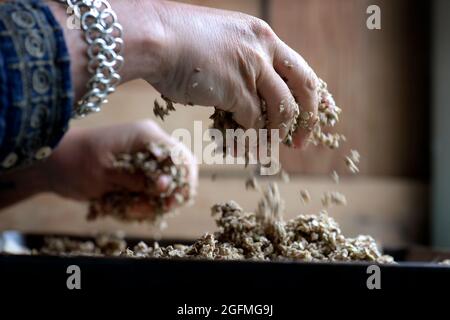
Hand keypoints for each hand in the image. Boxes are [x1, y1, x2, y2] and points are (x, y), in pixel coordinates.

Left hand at [42, 120, 197, 209]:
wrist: (52, 163)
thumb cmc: (75, 162)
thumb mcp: (105, 173)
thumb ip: (138, 179)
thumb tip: (166, 185)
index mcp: (146, 136)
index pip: (180, 156)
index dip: (183, 180)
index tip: (171, 201)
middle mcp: (149, 145)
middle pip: (178, 172)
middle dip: (169, 195)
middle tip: (155, 210)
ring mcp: (144, 158)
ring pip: (165, 185)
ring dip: (152, 202)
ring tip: (130, 209)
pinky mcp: (137, 171)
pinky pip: (151, 191)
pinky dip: (142, 203)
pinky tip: (125, 206)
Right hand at [145, 0, 319, 146]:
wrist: (154, 37)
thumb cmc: (177, 41)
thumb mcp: (222, 43)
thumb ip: (241, 65)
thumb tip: (249, 98)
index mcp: (261, 35)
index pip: (299, 68)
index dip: (310, 95)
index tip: (313, 114)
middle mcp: (263, 48)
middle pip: (305, 87)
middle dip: (308, 119)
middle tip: (300, 142)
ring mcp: (252, 68)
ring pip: (281, 110)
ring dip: (275, 135)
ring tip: (265, 151)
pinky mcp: (237, 90)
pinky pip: (253, 123)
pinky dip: (249, 140)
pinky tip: (240, 149)